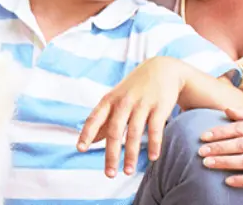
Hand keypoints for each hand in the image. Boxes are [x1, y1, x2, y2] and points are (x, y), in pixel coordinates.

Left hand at [78, 57, 184, 177]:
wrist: (162, 69)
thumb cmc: (133, 89)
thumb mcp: (115, 100)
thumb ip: (103, 120)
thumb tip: (88, 141)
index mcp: (109, 101)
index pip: (95, 118)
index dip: (87, 133)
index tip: (80, 149)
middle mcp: (123, 102)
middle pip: (114, 131)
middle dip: (111, 155)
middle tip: (109, 174)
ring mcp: (142, 104)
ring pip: (134, 133)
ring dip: (131, 155)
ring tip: (128, 172)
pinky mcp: (159, 107)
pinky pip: (155, 129)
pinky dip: (154, 144)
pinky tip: (153, 158)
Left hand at [198, 107, 242, 190]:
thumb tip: (226, 109)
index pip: (240, 128)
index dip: (220, 132)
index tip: (202, 136)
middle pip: (242, 144)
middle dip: (219, 148)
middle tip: (200, 151)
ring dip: (225, 163)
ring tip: (207, 163)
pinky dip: (241, 181)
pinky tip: (226, 181)